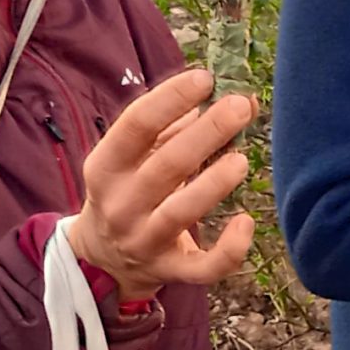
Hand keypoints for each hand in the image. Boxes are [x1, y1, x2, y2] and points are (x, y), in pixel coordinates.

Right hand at [66, 68, 255, 301]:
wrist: (103, 259)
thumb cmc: (129, 189)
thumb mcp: (137, 156)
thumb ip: (180, 125)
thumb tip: (239, 98)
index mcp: (106, 166)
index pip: (136, 125)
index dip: (171, 98)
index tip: (205, 78)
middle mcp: (121, 205)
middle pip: (165, 165)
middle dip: (206, 133)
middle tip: (239, 106)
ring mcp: (144, 241)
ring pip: (181, 214)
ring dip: (213, 184)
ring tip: (241, 158)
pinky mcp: (169, 271)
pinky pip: (202, 268)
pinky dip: (228, 249)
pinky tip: (246, 222)